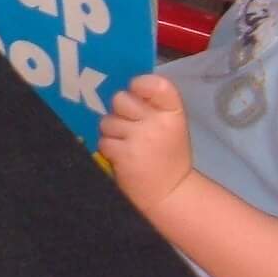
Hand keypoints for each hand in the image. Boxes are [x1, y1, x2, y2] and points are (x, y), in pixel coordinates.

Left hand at [97, 73, 194, 209]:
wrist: (170, 192)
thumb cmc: (167, 155)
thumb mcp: (170, 126)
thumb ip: (152, 107)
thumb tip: (123, 91)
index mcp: (173, 112)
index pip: (156, 84)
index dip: (140, 84)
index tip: (136, 92)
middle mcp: (158, 122)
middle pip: (120, 99)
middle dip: (119, 112)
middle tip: (130, 128)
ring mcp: (140, 138)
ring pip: (107, 121)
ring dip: (112, 133)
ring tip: (128, 146)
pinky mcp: (124, 155)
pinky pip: (103, 141)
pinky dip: (109, 149)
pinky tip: (123, 157)